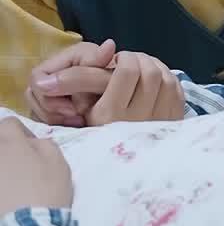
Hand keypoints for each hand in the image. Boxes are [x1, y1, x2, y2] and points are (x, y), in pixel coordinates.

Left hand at [0, 120, 72, 217]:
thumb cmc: (46, 192)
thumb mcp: (59, 163)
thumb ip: (45, 145)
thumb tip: (34, 142)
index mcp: (9, 142)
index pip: (9, 124)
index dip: (21, 134)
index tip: (31, 149)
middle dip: (8, 152)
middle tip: (20, 167)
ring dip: (4, 169)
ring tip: (12, 186)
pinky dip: (1, 189)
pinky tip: (6, 199)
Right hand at [29, 49, 184, 128]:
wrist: (128, 167)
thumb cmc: (99, 132)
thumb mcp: (83, 112)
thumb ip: (78, 86)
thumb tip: (44, 78)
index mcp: (112, 116)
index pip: (128, 71)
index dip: (124, 58)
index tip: (117, 59)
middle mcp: (139, 119)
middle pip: (149, 72)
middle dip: (140, 59)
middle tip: (130, 61)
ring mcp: (161, 120)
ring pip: (165, 77)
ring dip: (153, 66)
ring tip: (141, 68)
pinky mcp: (175, 120)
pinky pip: (176, 88)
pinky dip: (166, 77)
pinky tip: (155, 80)